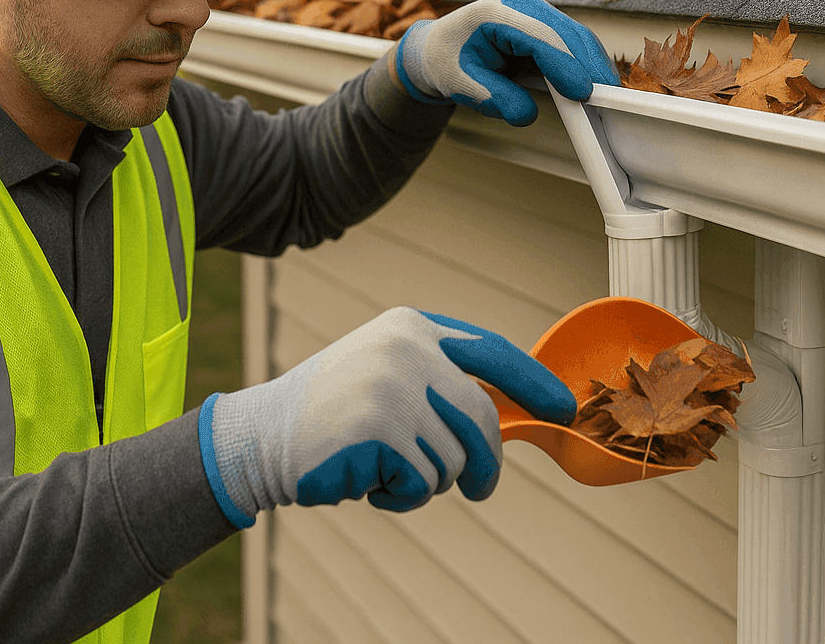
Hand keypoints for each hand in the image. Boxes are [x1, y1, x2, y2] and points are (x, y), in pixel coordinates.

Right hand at [199, 307, 574, 527]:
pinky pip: (422, 483)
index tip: (562, 408)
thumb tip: (511, 412)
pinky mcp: (382, 431)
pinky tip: (367, 482)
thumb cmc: (331, 410)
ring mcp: (394, 388)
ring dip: (427, 482)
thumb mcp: (387, 372)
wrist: (262, 436)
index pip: (492, 351)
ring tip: (384, 470)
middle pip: (482, 418)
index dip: (533, 381)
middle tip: (480, 489)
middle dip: (486, 464)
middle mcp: (407, 349)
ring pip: (454, 459)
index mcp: (412, 327)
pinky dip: (400, 497)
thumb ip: (440, 380)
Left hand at [392, 0, 619, 125]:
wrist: (440, 47)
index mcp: (495, 13)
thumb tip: (526, 115)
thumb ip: (492, 98)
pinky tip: (595, 86)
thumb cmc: (447, 62)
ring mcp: (536, 13)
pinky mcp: (546, 26)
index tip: (583, 92)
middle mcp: (521, 6)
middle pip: (567, 32)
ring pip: (576, 36)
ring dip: (593, 65)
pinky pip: (572, 44)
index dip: (564, 64)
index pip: (540, 37)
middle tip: (609, 99)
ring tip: (609, 97)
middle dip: (590, 65)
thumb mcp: (459, 85)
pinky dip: (586, 64)